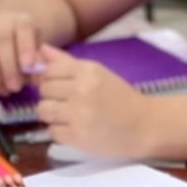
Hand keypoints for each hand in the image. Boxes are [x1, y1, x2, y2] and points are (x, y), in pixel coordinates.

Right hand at [0, 9, 47, 96]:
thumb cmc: (23, 50)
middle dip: (8, 67)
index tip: (28, 66)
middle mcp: (0, 21)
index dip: (25, 46)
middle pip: (2, 40)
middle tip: (15, 87)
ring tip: (3, 90)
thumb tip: (38, 79)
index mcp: (21, 21)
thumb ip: (38, 64)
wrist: (3, 36)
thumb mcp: (36, 54)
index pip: (23, 28)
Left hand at [32, 46, 157, 159]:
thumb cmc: (120, 98)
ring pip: (43, 110)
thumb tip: (41, 49)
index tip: (63, 87)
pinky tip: (75, 129)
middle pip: (43, 90)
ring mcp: (78, 114)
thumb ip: (67, 62)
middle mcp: (81, 90)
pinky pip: (51, 131)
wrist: (144, 126)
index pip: (49, 70)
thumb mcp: (98, 73)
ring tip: (68, 116)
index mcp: (88, 71)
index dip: (51, 79)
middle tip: (69, 103)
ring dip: (52, 115)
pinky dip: (60, 131)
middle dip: (52, 97)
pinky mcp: (77, 137)